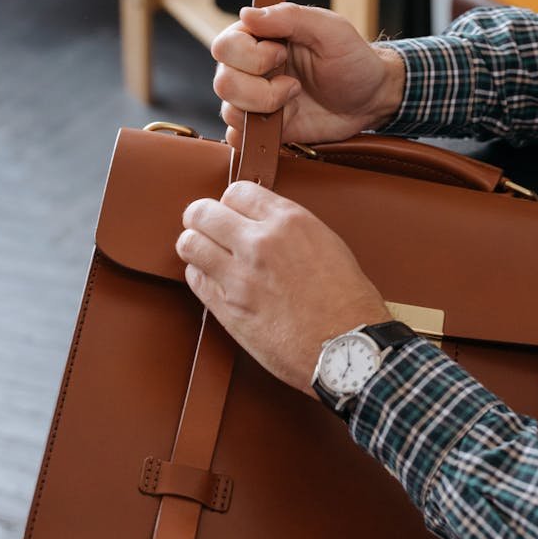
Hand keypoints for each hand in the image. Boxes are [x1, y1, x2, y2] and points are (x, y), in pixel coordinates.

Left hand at [176, 182, 389, 393]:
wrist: (347, 347)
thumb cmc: (348, 301)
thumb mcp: (328, 245)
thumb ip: (291, 230)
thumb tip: (266, 224)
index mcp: (290, 222)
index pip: (236, 191)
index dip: (232, 202)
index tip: (234, 213)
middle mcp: (259, 243)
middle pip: (203, 212)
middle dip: (202, 218)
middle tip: (209, 229)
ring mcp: (239, 276)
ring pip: (189, 243)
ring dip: (195, 246)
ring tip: (207, 255)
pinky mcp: (226, 308)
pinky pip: (194, 278)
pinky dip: (200, 276)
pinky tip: (215, 281)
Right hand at [212, 3, 404, 149]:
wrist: (370, 99)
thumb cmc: (352, 60)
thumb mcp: (330, 29)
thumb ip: (290, 17)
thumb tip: (247, 13)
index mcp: (260, 38)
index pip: (225, 47)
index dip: (250, 56)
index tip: (283, 55)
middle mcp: (250, 69)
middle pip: (223, 82)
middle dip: (258, 89)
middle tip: (293, 85)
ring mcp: (256, 100)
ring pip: (229, 112)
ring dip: (264, 110)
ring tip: (294, 100)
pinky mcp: (265, 128)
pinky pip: (238, 137)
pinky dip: (255, 136)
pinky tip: (282, 123)